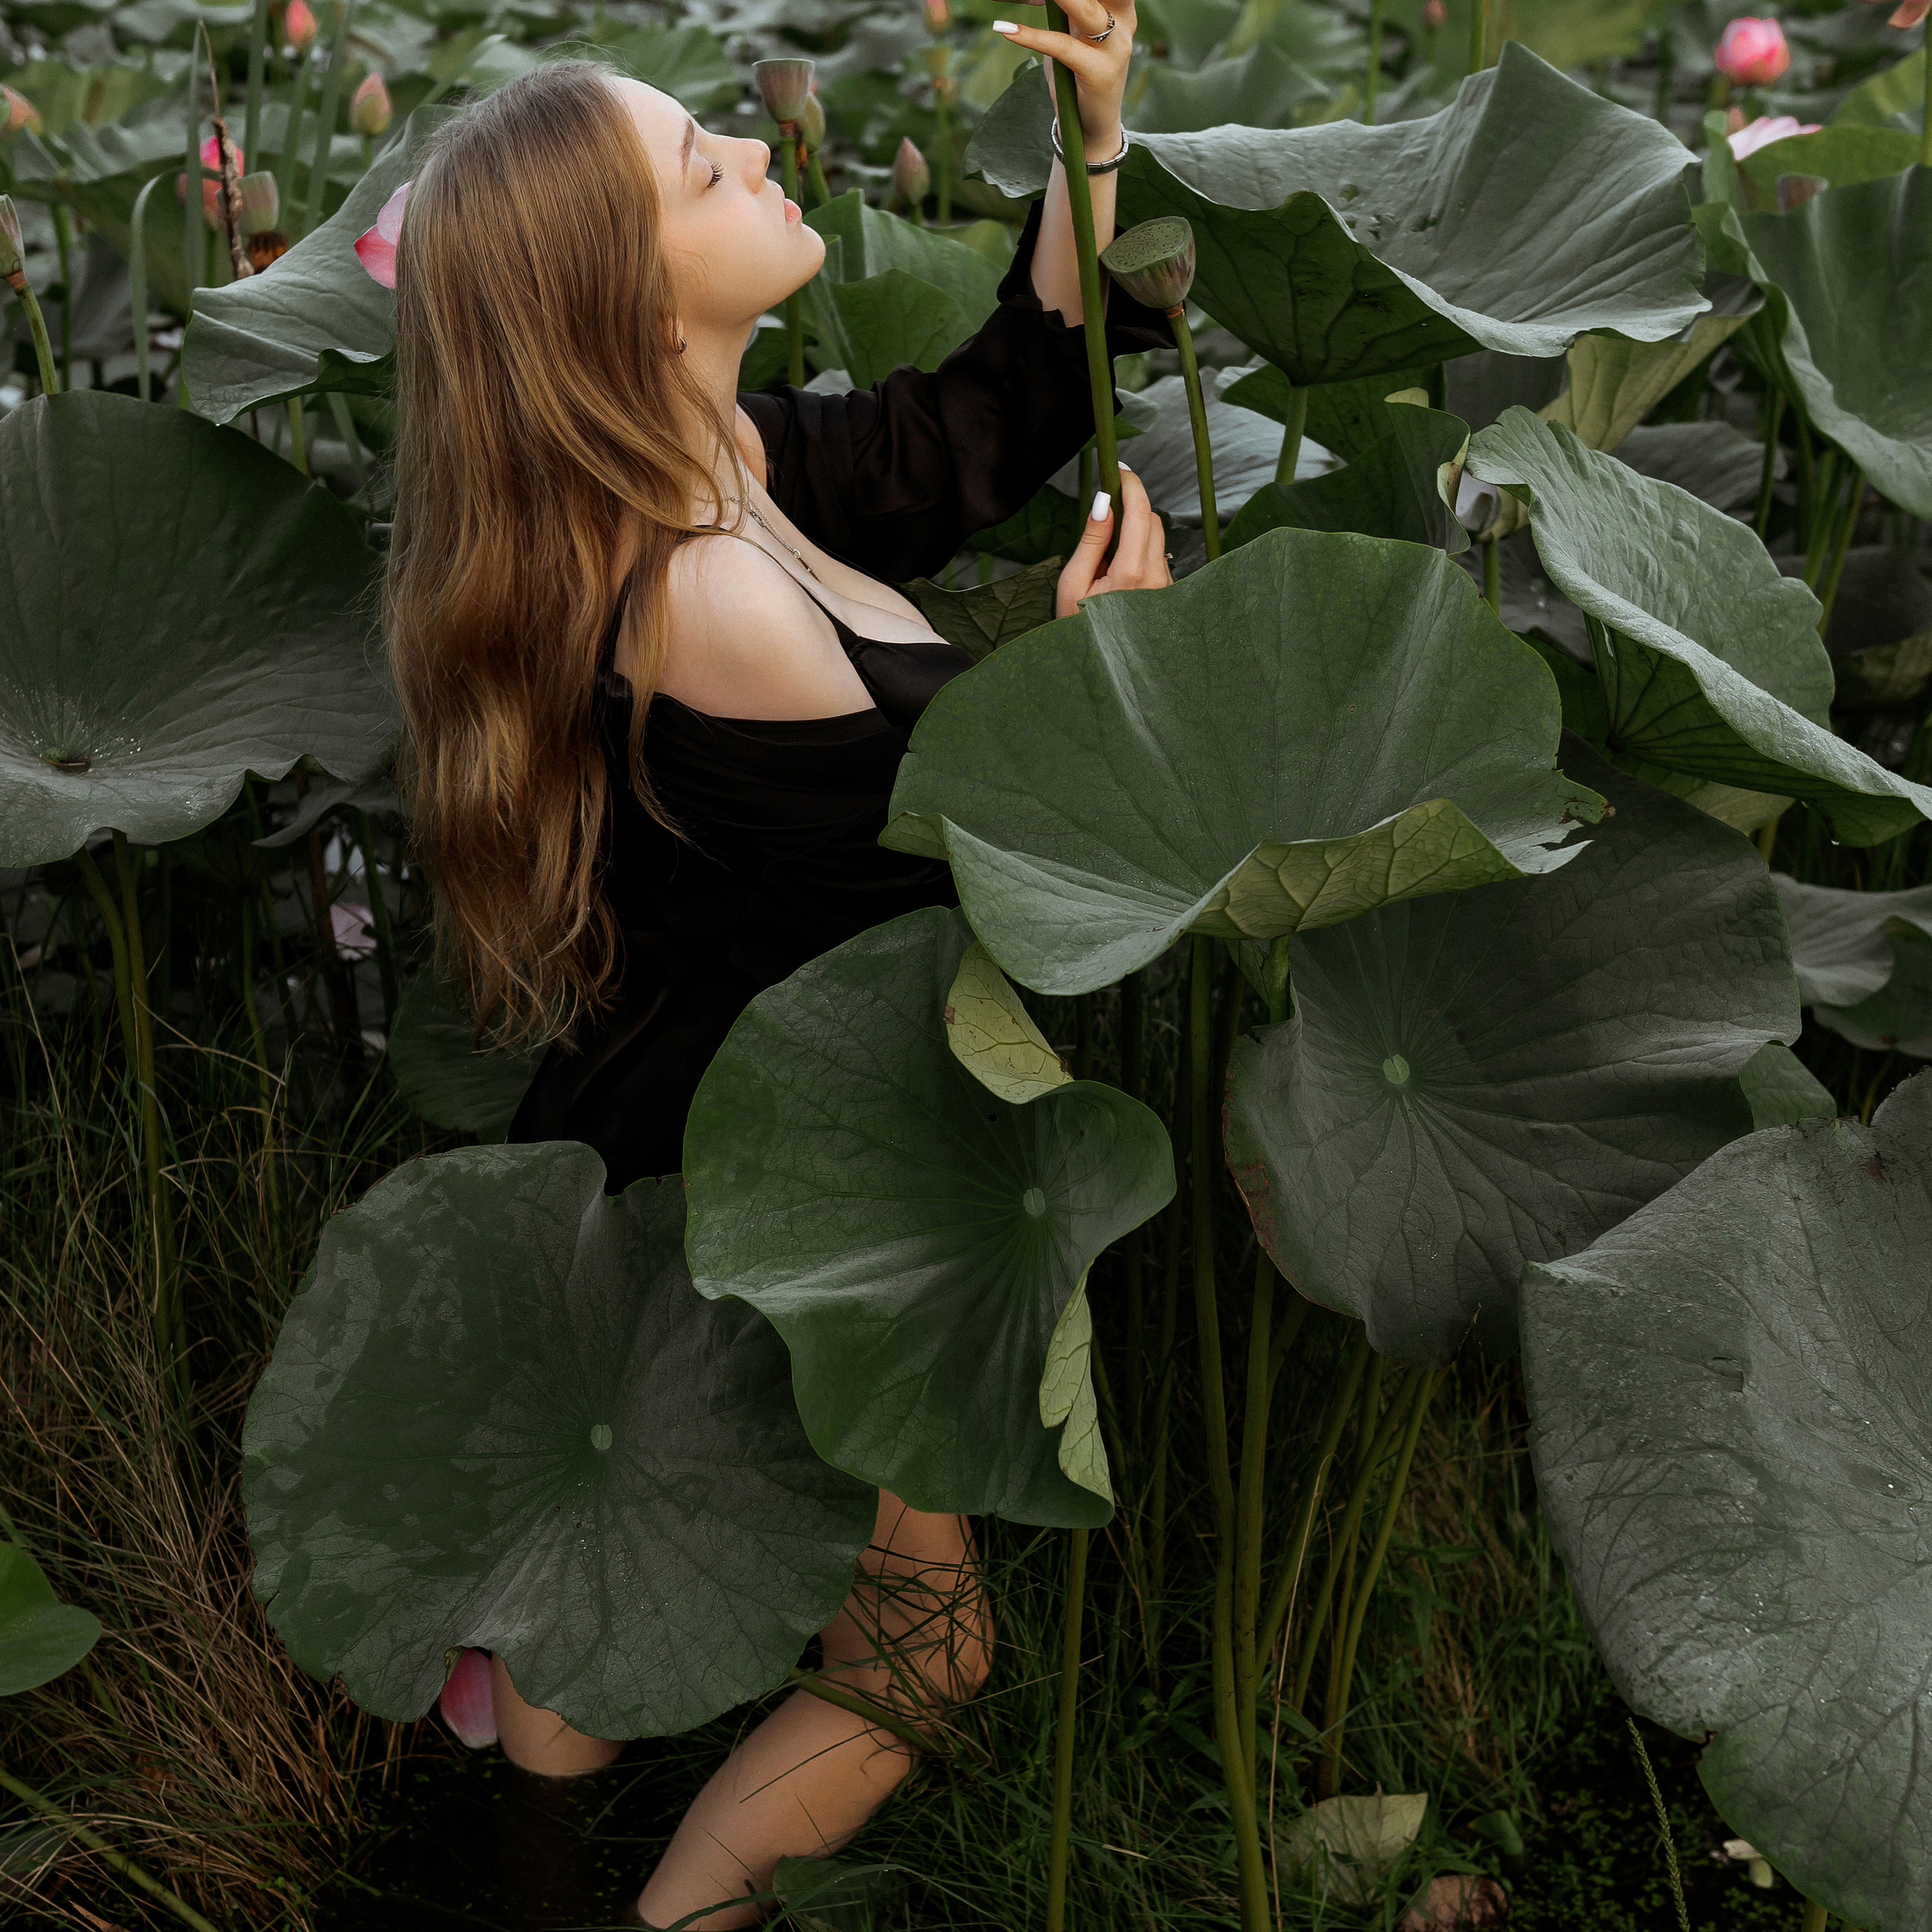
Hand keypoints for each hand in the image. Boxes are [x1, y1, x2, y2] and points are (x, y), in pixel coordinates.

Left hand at [994, 0, 1132, 159]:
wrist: (1091, 128)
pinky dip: (1032, 37)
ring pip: (1084, 9)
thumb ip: (1061, 9)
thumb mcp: (1071, 33)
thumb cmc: (1078, 77)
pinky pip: (1062, 47)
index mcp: (1120, 8)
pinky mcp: (1101, 73)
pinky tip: (1007, 30)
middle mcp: (1122, 23)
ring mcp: (1116, 48)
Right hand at [1056, 465, 1171, 618]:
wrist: (1102, 670)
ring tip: (1106, 563)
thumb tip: (1103, 502)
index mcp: (1131, 573)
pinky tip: (1120, 580)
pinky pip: (1158, 560)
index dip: (1131, 485)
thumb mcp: (1073, 583)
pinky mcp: (1169, 594)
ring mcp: (1167, 587)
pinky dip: (1140, 556)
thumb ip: (1091, 541)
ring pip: (1157, 539)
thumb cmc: (1079, 629)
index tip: (1120, 470)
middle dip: (1130, 509)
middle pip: (1152, 520)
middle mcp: (1156, 578)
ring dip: (1135, 534)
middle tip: (1102, 520)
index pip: (1139, 512)